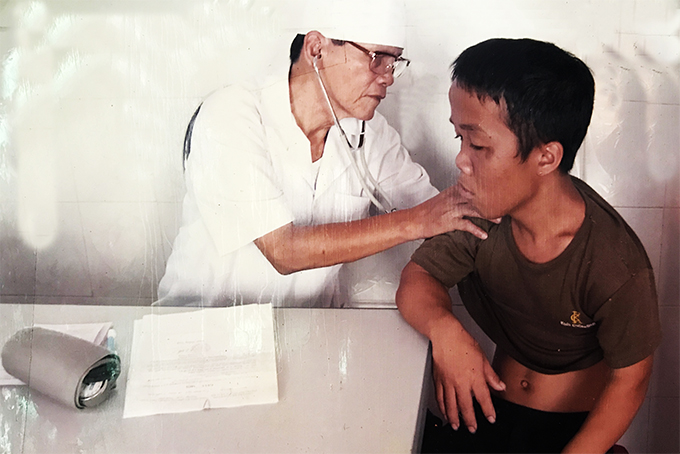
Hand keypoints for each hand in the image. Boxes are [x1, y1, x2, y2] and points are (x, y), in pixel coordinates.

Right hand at [413, 184, 500, 239]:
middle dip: (492, 201)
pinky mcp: (449, 222)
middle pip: (477, 197)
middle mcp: (454, 198)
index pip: (474, 185)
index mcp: (453, 191)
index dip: (488, 188)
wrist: (413, 220)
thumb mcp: (444, 199)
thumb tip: (471, 196)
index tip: (501, 190)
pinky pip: (466, 225)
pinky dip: (476, 230)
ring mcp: (452, 209)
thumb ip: (458, 196)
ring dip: (488, 215)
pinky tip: (484, 235)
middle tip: (506, 204)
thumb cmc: (428, 211)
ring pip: (474, 209)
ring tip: (500, 219)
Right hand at [430, 318, 505, 432]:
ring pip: (450, 405)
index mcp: (474, 377)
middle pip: (465, 406)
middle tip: (472, 428)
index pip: (483, 398)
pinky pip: (439, 397)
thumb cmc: (463, 342)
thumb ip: (491, 375)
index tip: (491, 418)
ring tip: (457, 426)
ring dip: (454, 418)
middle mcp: (460, 382)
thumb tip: (500, 386)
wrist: (445, 335)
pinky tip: (445, 412)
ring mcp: (448, 382)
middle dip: (470, 420)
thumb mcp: (483, 358)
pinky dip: (442, 407)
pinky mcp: (438, 379)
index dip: (488, 411)